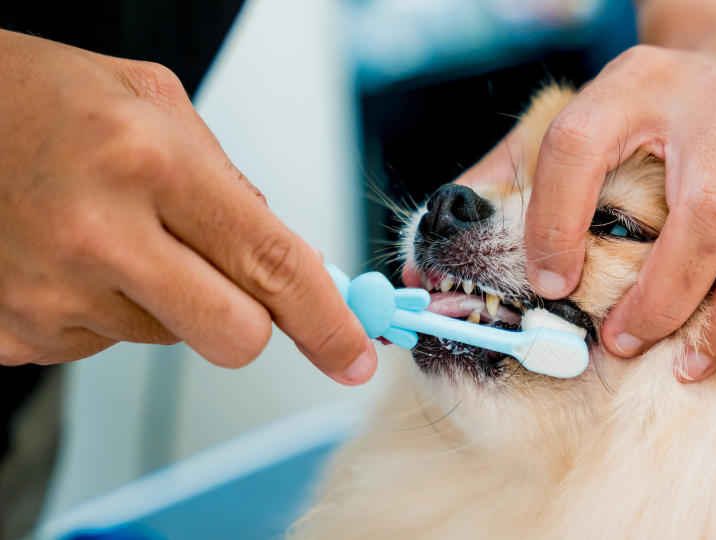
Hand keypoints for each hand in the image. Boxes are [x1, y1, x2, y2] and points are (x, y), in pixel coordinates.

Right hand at [0, 31, 375, 383]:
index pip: (271, 265)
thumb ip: (230, 180)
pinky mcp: (14, 333)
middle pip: (234, 336)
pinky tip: (71, 256)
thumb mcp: (151, 102)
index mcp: (148, 162)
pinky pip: (104, 342)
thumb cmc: (39, 99)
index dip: (326, 320)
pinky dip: (107, 307)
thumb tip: (289, 259)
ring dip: (163, 297)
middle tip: (225, 279)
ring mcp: (49, 294)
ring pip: (169, 337)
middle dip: (250, 319)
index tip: (352, 353)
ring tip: (111, 233)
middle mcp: (98, 235)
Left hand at [522, 45, 715, 380]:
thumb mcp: (571, 120)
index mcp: (631, 86)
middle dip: (663, 292)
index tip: (548, 286)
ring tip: (686, 363)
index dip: (557, 223)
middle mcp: (711, 107)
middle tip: (621, 342)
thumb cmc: (638, 114)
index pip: (580, 149)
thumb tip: (433, 246)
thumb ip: (506, 177)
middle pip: (705, 209)